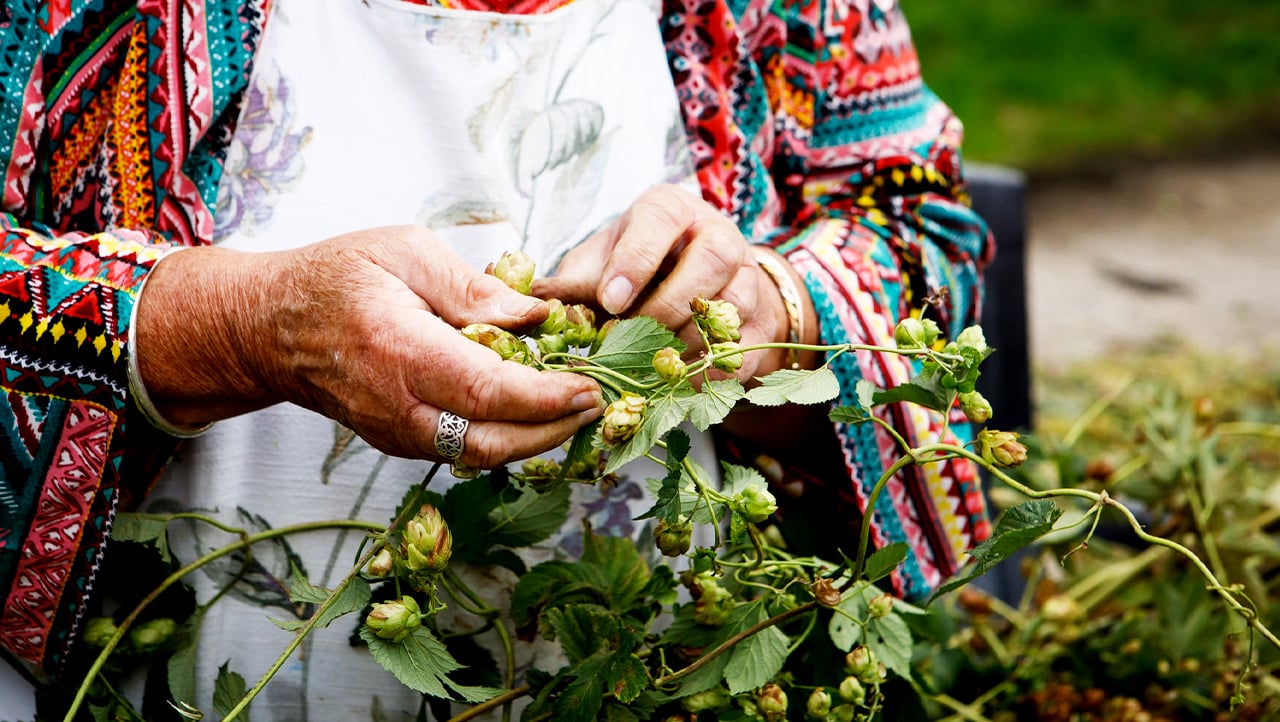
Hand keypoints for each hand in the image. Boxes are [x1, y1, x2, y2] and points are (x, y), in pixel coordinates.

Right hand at [134, 226, 603, 465]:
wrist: (267, 328)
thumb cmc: (334, 278)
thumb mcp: (404, 251)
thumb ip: (473, 289)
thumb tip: (534, 318)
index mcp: (399, 350)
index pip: (487, 391)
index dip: (546, 397)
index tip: (590, 387)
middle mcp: (396, 405)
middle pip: (491, 442)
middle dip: (554, 430)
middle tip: (597, 402)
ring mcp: (395, 432)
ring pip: (480, 456)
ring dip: (536, 440)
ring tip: (577, 409)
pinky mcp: (398, 441)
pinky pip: (463, 450)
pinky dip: (506, 438)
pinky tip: (536, 413)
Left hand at [536, 184, 801, 381]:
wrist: (695, 291)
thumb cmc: (634, 272)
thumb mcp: (600, 265)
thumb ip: (573, 282)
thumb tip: (529, 303)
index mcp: (670, 211)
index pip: (660, 220)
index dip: (635, 261)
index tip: (610, 301)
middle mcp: (717, 235)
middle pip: (711, 260)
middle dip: (667, 306)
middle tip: (630, 339)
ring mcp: (747, 277)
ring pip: (734, 306)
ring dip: (689, 342)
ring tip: (652, 365)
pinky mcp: (762, 321)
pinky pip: (746, 348)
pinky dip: (711, 371)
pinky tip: (679, 384)